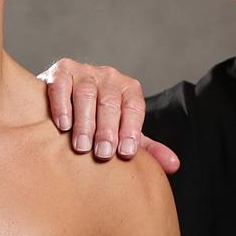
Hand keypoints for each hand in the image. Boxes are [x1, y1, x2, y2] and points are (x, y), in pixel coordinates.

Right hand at [39, 59, 179, 173]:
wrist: (67, 99)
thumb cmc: (99, 120)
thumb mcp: (124, 133)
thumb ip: (147, 148)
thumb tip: (174, 165)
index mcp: (128, 89)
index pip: (134, 107)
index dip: (130, 129)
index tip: (126, 153)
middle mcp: (109, 76)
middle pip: (110, 102)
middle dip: (107, 129)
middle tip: (103, 154)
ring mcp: (84, 71)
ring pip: (86, 94)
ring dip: (85, 121)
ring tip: (81, 146)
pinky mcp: (60, 71)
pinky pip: (61, 86)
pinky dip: (63, 105)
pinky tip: (63, 125)